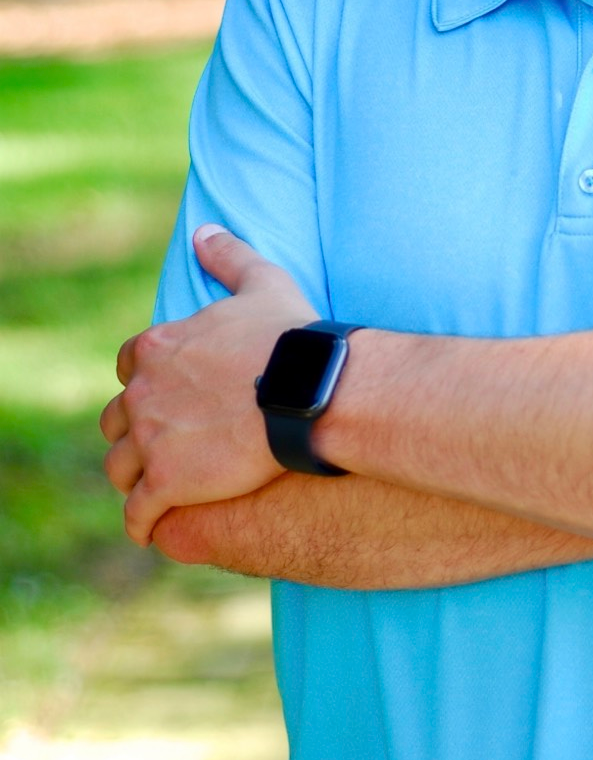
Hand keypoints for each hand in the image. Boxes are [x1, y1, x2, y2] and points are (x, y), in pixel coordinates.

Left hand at [100, 226, 316, 546]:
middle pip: (115, 419)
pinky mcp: (166, 482)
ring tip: (153, 489)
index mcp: (158, 347)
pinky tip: (153, 527)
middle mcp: (142, 392)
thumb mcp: (262, 282)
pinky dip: (141, 522)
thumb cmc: (289, 338)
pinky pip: (137, 512)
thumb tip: (204, 231)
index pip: (126, 365)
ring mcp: (150, 440)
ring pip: (119, 467)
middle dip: (132, 431)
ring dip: (133, 477)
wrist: (309, 392)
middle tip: (161, 444)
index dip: (143, 381)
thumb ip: (228, 256)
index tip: (163, 393)